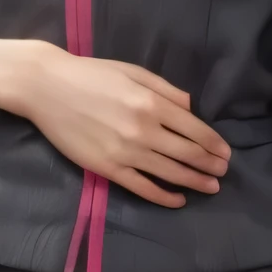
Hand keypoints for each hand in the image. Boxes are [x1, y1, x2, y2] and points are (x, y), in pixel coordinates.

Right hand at [11, 43, 229, 207]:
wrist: (46, 87)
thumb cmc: (91, 74)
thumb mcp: (132, 71)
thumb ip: (165, 89)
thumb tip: (191, 108)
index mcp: (151, 102)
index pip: (194, 128)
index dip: (214, 143)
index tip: (226, 153)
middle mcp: (143, 129)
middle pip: (187, 153)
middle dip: (210, 164)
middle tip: (223, 172)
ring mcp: (125, 152)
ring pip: (170, 173)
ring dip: (195, 182)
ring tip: (211, 187)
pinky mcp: (107, 168)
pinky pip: (142, 187)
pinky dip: (163, 196)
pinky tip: (178, 199)